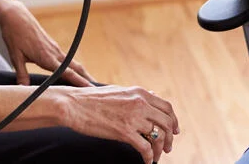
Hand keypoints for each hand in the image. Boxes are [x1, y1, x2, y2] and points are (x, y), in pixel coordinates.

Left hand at [0, 0, 95, 86]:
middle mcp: (54, 52)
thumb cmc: (14, 35)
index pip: (66, 72)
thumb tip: (23, 90)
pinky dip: (74, 67)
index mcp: (46, 57)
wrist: (16, 16)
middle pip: (75, 67)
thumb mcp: (15, 56)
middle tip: (97, 90)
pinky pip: (66, 59)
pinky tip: (75, 72)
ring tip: (90, 84)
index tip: (90, 88)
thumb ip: (21, 74)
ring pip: (72, 63)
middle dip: (86, 78)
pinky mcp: (52, 46)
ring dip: (82, 73)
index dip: (78, 81)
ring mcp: (55, 48)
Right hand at [56, 84, 178, 162]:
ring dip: (159, 149)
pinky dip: (149, 157)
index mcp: (140, 92)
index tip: (174, 130)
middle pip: (167, 122)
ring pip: (158, 136)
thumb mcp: (119, 91)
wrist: (74, 105)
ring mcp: (133, 117)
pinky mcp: (124, 131)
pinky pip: (145, 147)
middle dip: (170, 137)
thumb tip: (153, 96)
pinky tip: (146, 161)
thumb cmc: (92, 99)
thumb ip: (137, 96)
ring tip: (156, 156)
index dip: (173, 120)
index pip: (167, 107)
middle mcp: (140, 103)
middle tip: (167, 147)